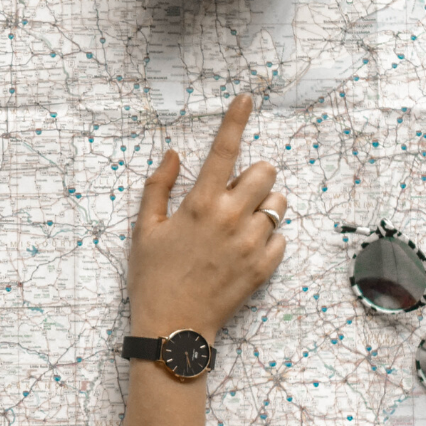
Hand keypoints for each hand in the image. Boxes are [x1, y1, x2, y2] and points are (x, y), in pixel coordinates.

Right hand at [128, 95, 285, 346]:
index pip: (224, 150)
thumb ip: (158, 187)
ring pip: (278, 205)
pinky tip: (243, 249)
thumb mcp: (144, 229)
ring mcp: (251, 244)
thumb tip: (175, 154)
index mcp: (199, 204)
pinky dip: (267, 238)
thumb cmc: (152, 277)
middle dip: (254, 175)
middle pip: (265, 172)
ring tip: (240, 223)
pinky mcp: (264, 268)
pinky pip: (281, 238)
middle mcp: (230, 219)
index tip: (247, 98)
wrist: (173, 328)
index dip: (236, 119)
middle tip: (234, 192)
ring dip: (263, 205)